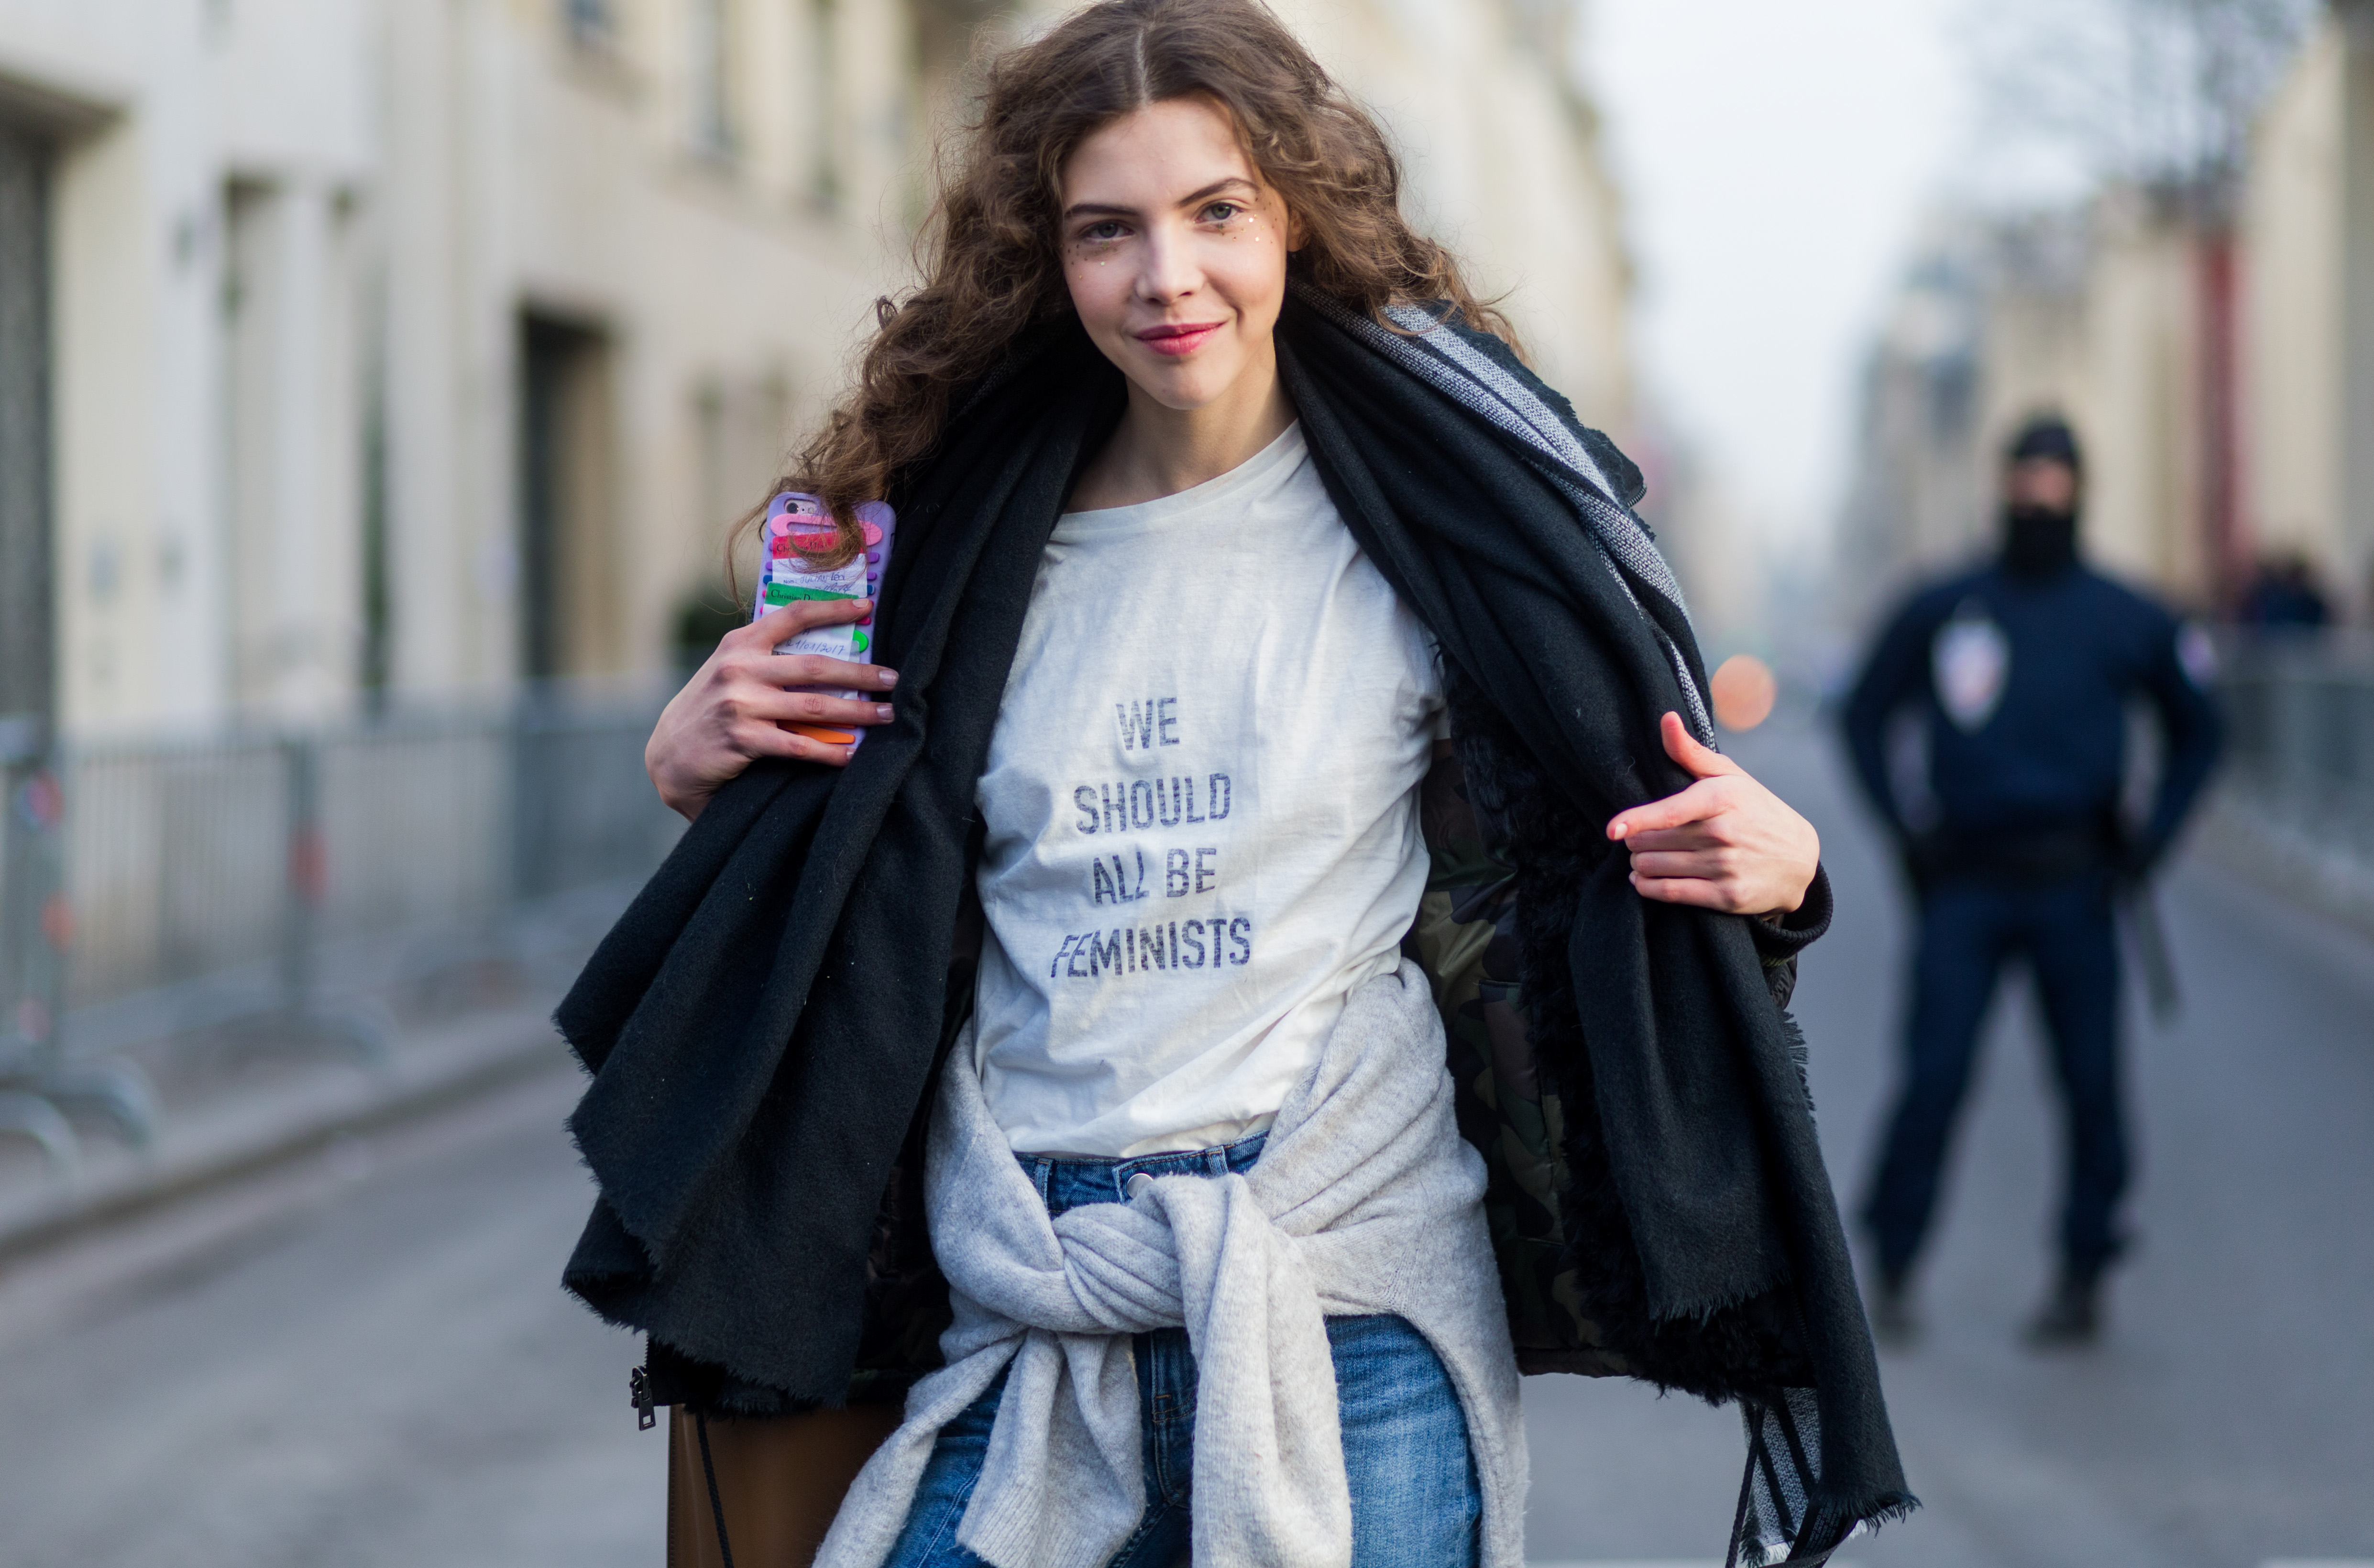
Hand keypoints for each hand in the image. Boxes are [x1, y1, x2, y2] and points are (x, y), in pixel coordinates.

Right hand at [646, 598, 898, 821]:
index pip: (792, 616)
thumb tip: (826, 652)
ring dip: (857, 712)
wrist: (669, 756)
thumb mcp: (729, 672)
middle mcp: (739, 669)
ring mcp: (740, 704)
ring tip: (886, 715)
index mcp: (740, 644)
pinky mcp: (742, 739)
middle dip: (861, 673)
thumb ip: (766, 658)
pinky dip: (829, 752)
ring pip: (813, 706)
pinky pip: (798, 746)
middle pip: (815, 666)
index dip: (833, 609)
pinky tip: (852, 755)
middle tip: (893, 679)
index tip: (868, 607)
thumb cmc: (710, 710)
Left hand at [1606, 712, 1820, 915]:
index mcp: (1722, 799)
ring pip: (1656, 868)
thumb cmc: (1756, 810)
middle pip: (1653, 842)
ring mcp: (1726, 867)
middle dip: (1636, 841)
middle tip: (1637, 838)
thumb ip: (1690, 751)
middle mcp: (1723, 833)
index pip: (1670, 812)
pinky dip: (1648, 888)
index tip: (1612, 829)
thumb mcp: (1730, 776)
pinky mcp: (1727, 896)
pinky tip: (1642, 880)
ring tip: (1641, 857)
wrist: (1800, 859)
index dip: (1636, 821)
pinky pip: (1671, 894)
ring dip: (1639, 864)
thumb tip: (1666, 718)